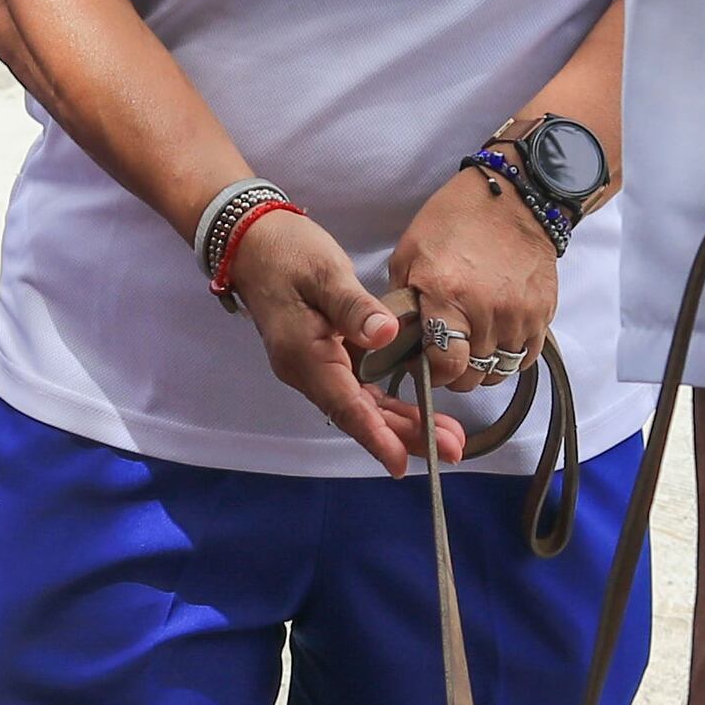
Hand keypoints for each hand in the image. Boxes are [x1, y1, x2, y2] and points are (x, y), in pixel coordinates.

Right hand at [229, 210, 443, 476]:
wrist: (252, 242)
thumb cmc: (287, 252)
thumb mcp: (325, 272)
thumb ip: (354, 306)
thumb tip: (386, 334)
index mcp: (305, 356)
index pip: (345, 405)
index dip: (375, 435)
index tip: (400, 463)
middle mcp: (308, 372)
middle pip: (358, 415)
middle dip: (403, 436)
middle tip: (452, 450)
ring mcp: (316, 367)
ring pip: (361, 406)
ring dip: (402, 424)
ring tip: (448, 438)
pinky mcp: (326, 356)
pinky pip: (359, 390)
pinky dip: (389, 405)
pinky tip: (419, 413)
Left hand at [387, 159, 559, 426]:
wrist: (514, 198)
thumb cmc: (454, 221)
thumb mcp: (409, 254)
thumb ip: (401, 302)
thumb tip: (397, 341)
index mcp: (448, 296)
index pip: (446, 366)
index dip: (433, 374)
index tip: (425, 364)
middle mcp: (488, 312)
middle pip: (472, 375)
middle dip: (455, 373)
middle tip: (445, 354)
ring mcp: (521, 315)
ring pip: (500, 371)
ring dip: (482, 367)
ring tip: (471, 346)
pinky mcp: (544, 313)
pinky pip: (525, 357)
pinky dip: (508, 356)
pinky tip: (495, 339)